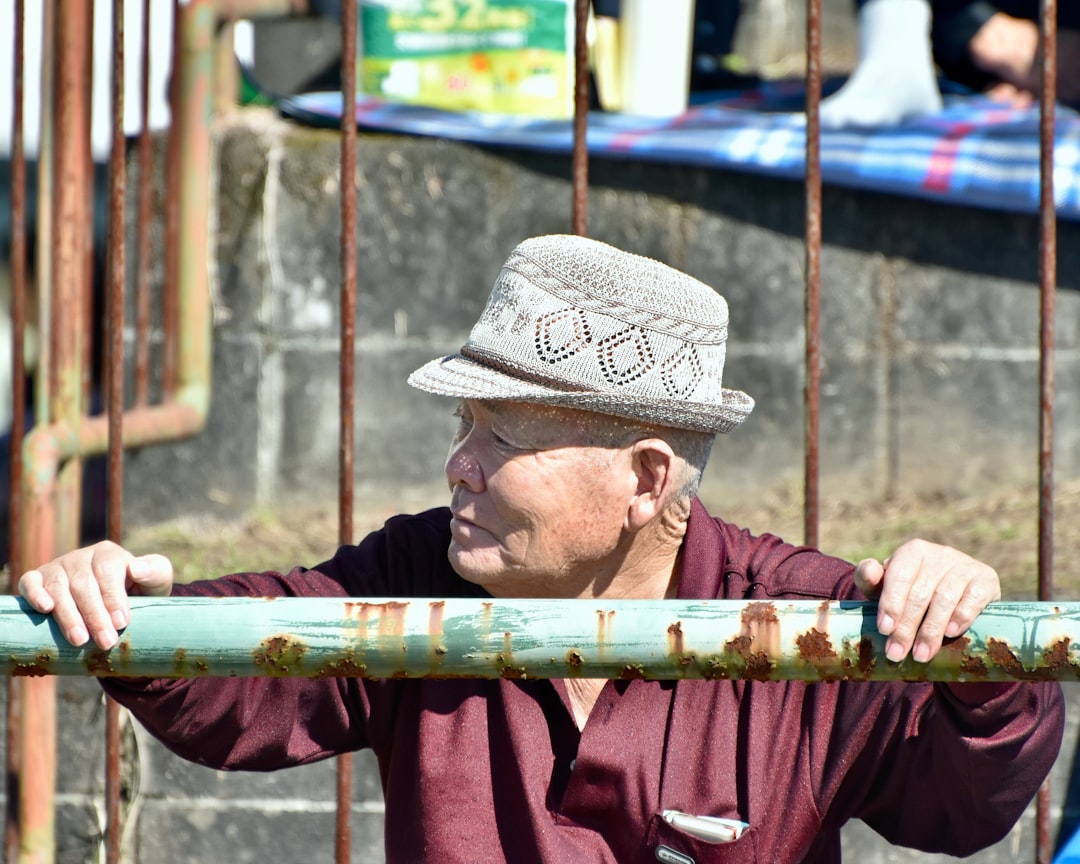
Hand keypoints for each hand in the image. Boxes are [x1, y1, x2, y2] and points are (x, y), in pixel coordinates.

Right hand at [18, 541, 173, 649]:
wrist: (116, 605)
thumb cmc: (139, 592)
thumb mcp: (156, 581)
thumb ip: (155, 571)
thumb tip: (136, 569)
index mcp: (109, 554)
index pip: (108, 572)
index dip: (114, 598)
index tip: (122, 623)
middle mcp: (82, 557)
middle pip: (84, 584)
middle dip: (95, 616)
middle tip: (106, 642)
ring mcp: (58, 567)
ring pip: (58, 588)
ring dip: (68, 615)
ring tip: (80, 640)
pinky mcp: (38, 579)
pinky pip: (30, 582)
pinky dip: (35, 594)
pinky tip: (45, 609)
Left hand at [854, 539, 1000, 663]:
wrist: (955, 599)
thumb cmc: (911, 593)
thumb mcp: (887, 587)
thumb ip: (870, 579)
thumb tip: (869, 571)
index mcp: (913, 551)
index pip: (900, 576)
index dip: (891, 603)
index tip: (884, 629)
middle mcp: (940, 553)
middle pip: (920, 593)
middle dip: (907, 627)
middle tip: (896, 653)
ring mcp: (965, 565)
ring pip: (945, 599)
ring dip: (931, 630)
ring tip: (921, 655)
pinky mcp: (986, 579)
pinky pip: (973, 598)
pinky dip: (961, 616)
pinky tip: (950, 633)